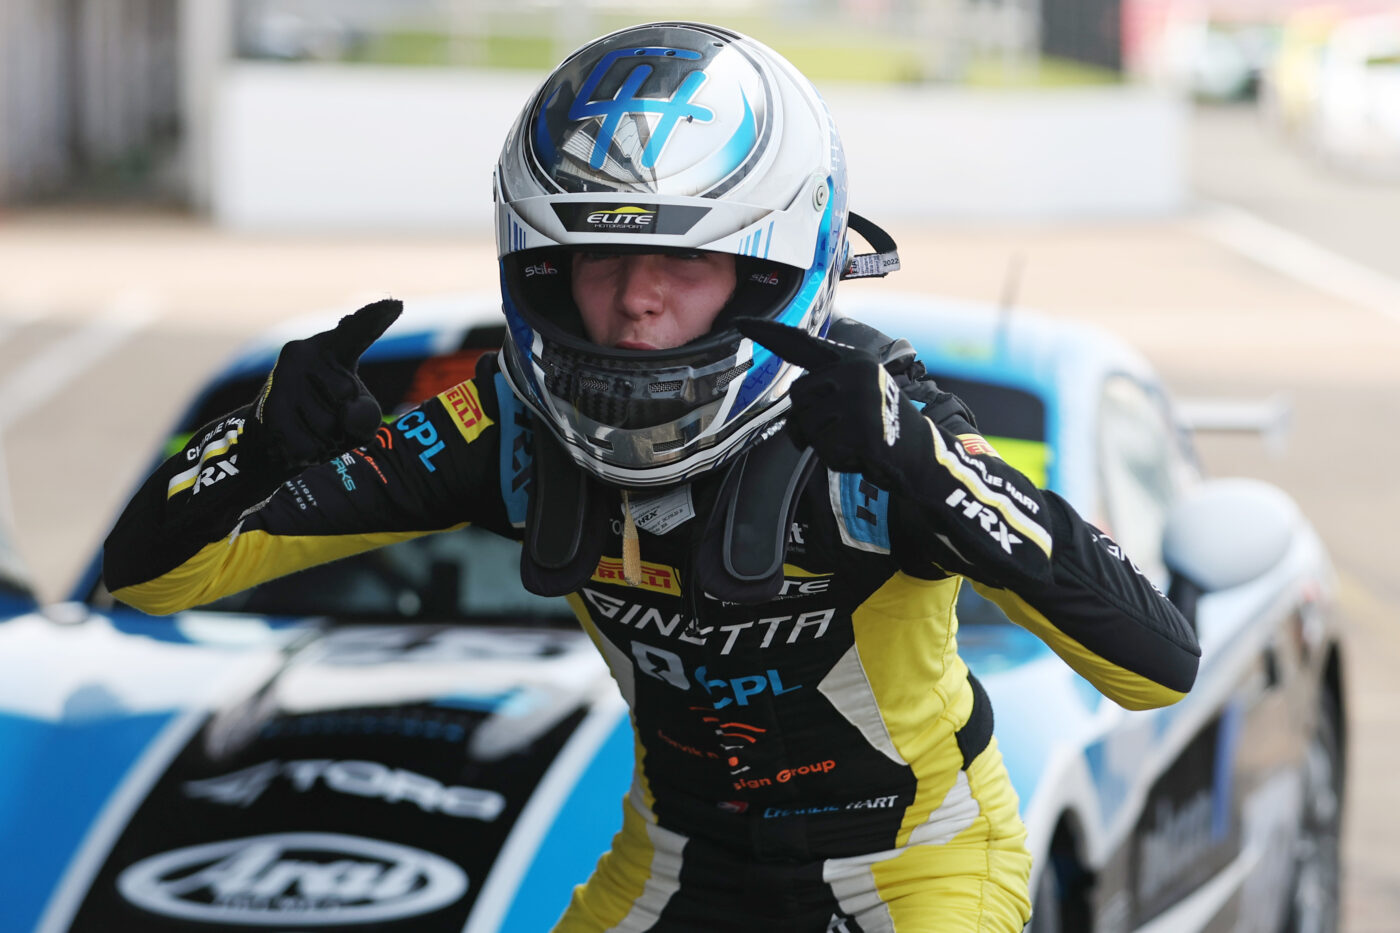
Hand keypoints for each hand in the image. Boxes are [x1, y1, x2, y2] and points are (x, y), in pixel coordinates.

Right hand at [253, 298, 400, 469]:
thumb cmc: (328, 419)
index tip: (394, 304)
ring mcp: (283, 378)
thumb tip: (347, 416)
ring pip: (328, 423)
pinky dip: (311, 453)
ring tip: (310, 428)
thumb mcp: (361, 415)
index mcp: (332, 348)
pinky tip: (298, 441)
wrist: (273, 441)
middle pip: (347, 394)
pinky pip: (308, 444)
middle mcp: (303, 353)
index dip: (374, 318)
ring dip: (327, 439)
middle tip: (325, 416)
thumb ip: (367, 415)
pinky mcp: (270, 408)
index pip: (358, 332)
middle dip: (344, 418)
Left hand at [735, 317, 922, 491]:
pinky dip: (838, 459)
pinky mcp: (857, 427)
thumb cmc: (884, 429)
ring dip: (824, 442)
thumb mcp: (859, 395)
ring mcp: (856, 398)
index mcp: (853, 361)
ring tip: (856, 440)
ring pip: (805, 425)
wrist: (922, 457)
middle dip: (812, 420)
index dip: (769, 334)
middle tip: (845, 430)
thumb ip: (828, 388)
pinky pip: (822, 449)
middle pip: (798, 396)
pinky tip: (862, 453)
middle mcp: (853, 372)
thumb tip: (796, 399)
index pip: (802, 344)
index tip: (741, 323)